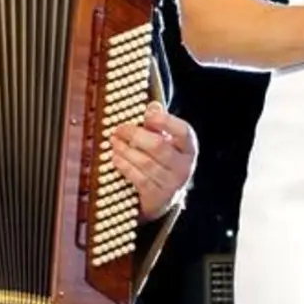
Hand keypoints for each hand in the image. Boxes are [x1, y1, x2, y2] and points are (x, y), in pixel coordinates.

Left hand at [111, 102, 196, 221]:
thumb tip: (152, 106)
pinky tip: (115, 156)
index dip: (166, 122)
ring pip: (145, 163)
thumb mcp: (166, 140)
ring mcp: (172, 184)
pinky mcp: (157, 197)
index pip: (183, 132)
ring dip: (125, 150)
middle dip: (136, 135)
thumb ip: (159, 123)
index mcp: (189, 148)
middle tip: (120, 128)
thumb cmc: (163, 160)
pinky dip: (124, 165)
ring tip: (114, 140)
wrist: (165, 195)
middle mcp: (184, 167)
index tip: (147, 115)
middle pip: (159, 147)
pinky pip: (138, 178)